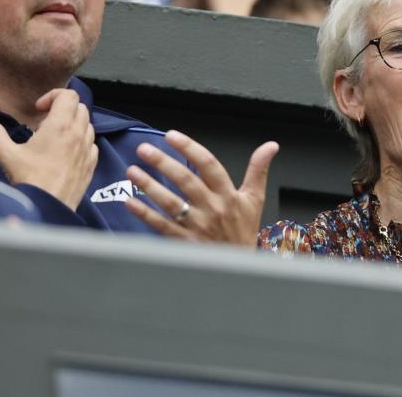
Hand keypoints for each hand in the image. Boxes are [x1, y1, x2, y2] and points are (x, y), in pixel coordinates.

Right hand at [0, 89, 96, 209]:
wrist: (48, 204)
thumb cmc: (30, 179)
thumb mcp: (7, 154)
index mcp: (60, 126)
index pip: (69, 95)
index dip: (53, 96)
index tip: (40, 109)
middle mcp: (78, 134)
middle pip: (80, 107)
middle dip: (63, 109)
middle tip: (45, 123)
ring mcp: (88, 149)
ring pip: (88, 124)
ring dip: (73, 124)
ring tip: (54, 137)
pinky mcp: (92, 163)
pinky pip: (92, 143)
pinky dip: (81, 141)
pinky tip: (66, 152)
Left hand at [124, 130, 278, 246]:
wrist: (238, 266)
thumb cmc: (244, 230)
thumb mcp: (255, 198)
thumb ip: (259, 169)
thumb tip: (271, 146)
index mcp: (228, 195)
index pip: (210, 165)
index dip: (190, 148)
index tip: (172, 135)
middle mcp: (212, 208)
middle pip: (187, 181)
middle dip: (164, 163)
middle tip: (144, 148)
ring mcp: (197, 226)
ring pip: (170, 202)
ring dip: (149, 185)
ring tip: (132, 170)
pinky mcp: (184, 241)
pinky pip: (161, 225)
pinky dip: (144, 213)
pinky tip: (130, 201)